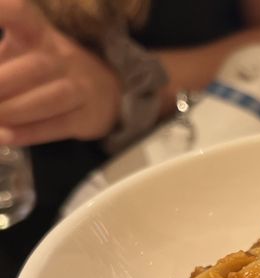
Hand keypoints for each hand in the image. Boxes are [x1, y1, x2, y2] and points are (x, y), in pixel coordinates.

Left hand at [0, 0, 121, 145]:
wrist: (104, 94)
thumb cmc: (49, 70)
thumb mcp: (23, 52)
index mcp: (39, 33)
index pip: (20, 12)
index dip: (1, 10)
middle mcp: (63, 57)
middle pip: (34, 68)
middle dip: (2, 83)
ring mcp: (80, 88)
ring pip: (48, 100)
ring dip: (13, 112)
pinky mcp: (86, 117)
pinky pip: (57, 126)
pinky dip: (29, 133)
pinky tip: (6, 137)